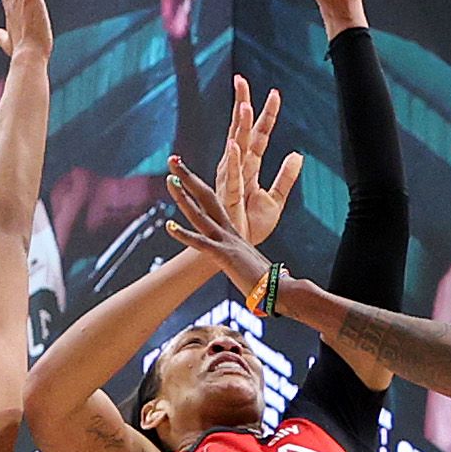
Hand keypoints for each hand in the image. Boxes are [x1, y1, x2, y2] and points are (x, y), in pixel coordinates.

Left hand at [159, 155, 269, 304]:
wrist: (281, 290)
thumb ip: (242, 259)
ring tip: (169, 180)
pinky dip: (184, 235)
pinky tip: (169, 226)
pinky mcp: (225, 256)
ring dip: (183, 198)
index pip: (213, 204)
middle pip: (206, 198)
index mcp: (234, 232)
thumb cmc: (266, 282)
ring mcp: (227, 242)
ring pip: (200, 215)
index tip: (185, 175)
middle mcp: (230, 232)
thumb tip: (241, 261)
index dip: (198, 188)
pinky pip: (201, 243)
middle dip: (188, 179)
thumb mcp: (249, 264)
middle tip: (174, 161)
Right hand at [214, 77, 304, 245]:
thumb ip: (285, 177)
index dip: (266, 114)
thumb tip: (297, 154)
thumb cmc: (252, 225)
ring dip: (239, 126)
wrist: (239, 251)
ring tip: (244, 105)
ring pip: (237, 147)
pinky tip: (235, 144)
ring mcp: (232, 180)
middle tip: (241, 80)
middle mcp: (238, 168)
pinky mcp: (230, 196)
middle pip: (242, 131)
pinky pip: (233, 176)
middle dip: (243, 105)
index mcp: (250, 167)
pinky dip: (233, 159)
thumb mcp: (275, 199)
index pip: (259, 134)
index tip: (275, 93)